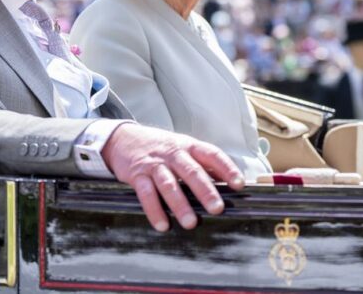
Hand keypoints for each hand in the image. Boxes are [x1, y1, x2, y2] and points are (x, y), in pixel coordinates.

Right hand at [101, 124, 244, 231]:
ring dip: (180, 204)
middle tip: (217, 209)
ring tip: (190, 222)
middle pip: (191, 171)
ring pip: (169, 184)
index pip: (211, 154)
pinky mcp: (137, 175)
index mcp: (188, 146)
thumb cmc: (160, 147)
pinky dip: (154, 210)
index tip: (239, 184)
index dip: (226, 168)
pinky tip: (162, 225)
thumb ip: (204, 163)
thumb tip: (231, 182)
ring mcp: (154, 164)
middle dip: (205, 190)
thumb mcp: (183, 148)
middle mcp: (172, 153)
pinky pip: (146, 194)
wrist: (123, 138)